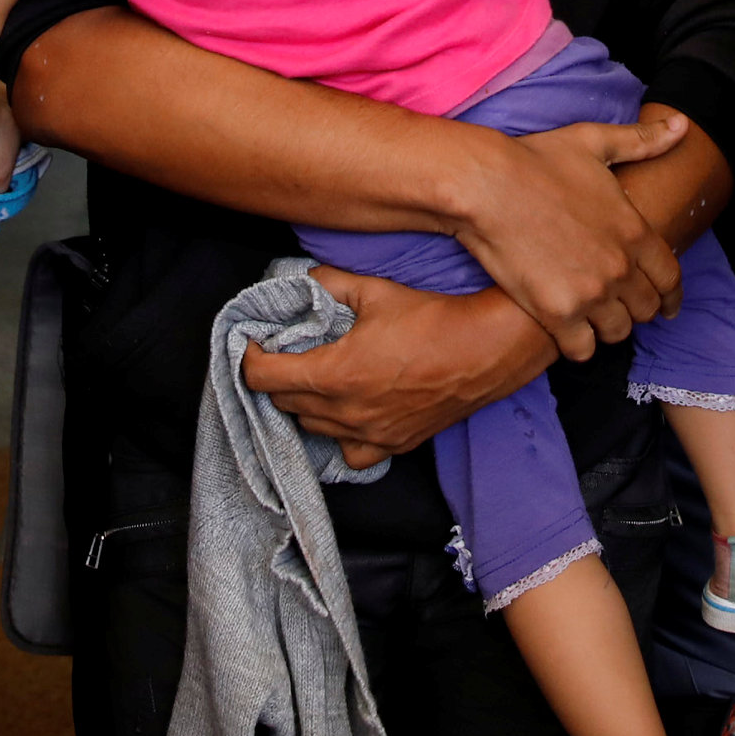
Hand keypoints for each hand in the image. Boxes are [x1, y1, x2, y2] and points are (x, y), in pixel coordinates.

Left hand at [239, 270, 553, 465]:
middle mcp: (348, 412)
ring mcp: (371, 434)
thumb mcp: (374, 290)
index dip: (250, 358)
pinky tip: (347, 414)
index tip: (253, 343)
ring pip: (311, 429)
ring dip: (304, 405)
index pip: (265, 377)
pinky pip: (349, 452)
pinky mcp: (394, 445)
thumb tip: (304, 283)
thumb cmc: (431, 318)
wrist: (484, 349)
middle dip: (277, 377)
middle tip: (286, 354)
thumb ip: (329, 283)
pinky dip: (339, 436)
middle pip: (285, 403)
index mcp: (336, 373)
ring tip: (314, 381)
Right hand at [453, 113, 686, 357]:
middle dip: (634, 309)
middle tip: (617, 306)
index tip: (668, 308)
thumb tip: (681, 126)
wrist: (486, 186)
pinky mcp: (557, 314)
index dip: (671, 297)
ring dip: (606, 327)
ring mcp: (590, 294)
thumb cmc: (536, 160)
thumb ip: (641, 140)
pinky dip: (578, 345)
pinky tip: (567, 331)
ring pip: (617, 332)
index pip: (670, 279)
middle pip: (645, 309)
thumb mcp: (594, 142)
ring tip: (591, 318)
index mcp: (634, 230)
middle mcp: (620, 267)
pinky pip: (582, 349)